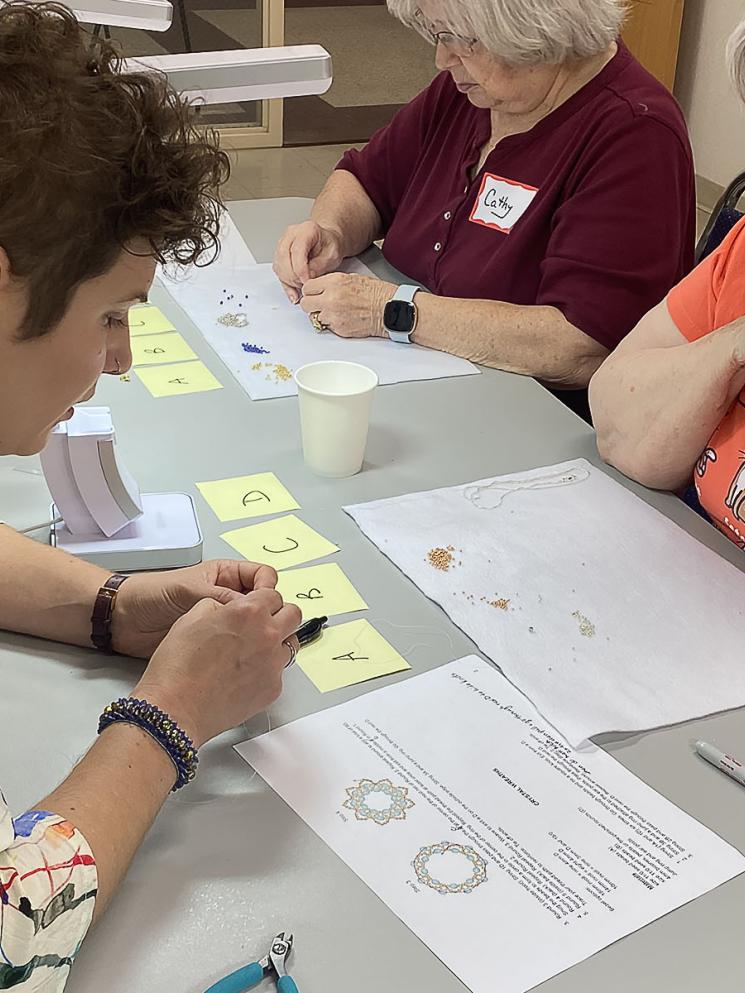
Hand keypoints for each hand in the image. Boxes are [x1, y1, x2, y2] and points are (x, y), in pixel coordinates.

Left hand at [111, 559, 278, 658]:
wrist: (124, 621)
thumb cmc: (152, 595)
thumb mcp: (189, 589)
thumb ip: (220, 595)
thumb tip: (250, 607)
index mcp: (226, 575)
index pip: (262, 576)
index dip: (267, 588)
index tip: (264, 603)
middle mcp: (228, 596)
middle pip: (263, 603)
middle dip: (268, 613)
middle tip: (264, 626)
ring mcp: (223, 620)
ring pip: (254, 626)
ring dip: (257, 633)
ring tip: (254, 643)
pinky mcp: (216, 642)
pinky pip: (239, 644)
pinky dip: (245, 649)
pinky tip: (242, 655)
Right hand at [132, 589, 301, 746]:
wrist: (176, 708)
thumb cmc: (178, 668)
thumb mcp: (191, 618)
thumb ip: (217, 605)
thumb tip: (225, 606)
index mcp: (249, 612)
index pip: (274, 594)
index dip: (264, 598)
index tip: (260, 604)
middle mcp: (267, 636)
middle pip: (293, 615)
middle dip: (280, 615)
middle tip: (266, 622)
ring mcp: (273, 664)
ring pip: (290, 644)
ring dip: (277, 642)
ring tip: (253, 650)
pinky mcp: (273, 689)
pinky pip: (279, 672)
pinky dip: (267, 670)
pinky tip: (246, 674)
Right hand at [273, 220, 344, 302]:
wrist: (326, 242)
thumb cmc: (330, 245)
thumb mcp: (332, 256)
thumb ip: (319, 266)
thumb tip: (307, 278)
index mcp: (306, 230)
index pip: (297, 250)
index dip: (300, 269)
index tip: (307, 282)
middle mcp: (291, 234)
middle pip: (283, 257)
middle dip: (294, 277)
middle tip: (305, 287)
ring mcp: (283, 243)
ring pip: (279, 265)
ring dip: (289, 281)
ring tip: (302, 288)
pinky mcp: (279, 254)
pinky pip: (278, 271)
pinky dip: (286, 283)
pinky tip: (295, 290)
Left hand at [299, 273, 396, 337]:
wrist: (389, 309)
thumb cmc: (376, 293)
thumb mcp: (351, 278)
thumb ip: (332, 283)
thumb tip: (319, 288)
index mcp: (334, 282)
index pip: (307, 287)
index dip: (310, 291)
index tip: (314, 293)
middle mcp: (331, 298)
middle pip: (305, 304)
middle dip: (311, 304)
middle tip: (319, 305)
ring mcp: (333, 315)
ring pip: (314, 318)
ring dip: (321, 315)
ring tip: (335, 312)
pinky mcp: (338, 329)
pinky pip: (327, 327)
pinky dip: (332, 324)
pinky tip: (343, 318)